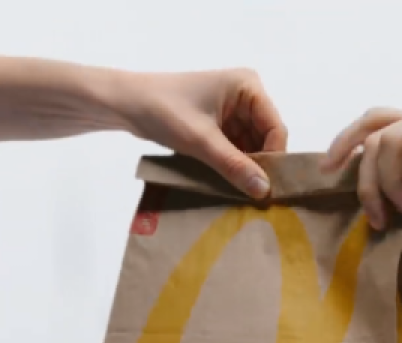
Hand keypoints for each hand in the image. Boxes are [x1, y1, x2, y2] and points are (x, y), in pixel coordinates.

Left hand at [115, 68, 287, 198]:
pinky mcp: (221, 122)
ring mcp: (234, 109)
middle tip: (255, 196)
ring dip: (245, 167)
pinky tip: (228, 181)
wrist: (126, 104)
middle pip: (266, 138)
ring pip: (252, 146)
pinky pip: (237, 147)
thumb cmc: (163, 111)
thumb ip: (234, 165)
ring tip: (240, 192)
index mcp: (248, 87)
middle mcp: (246, 94)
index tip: (265, 188)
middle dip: (259, 165)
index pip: (275, 128)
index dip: (273, 158)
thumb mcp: (201, 141)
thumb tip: (264, 190)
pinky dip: (233, 164)